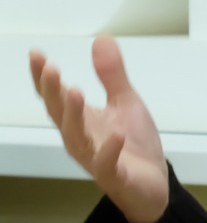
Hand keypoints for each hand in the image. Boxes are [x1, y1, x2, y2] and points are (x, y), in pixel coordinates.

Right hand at [29, 36, 168, 222]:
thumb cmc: (133, 143)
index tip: (36, 54)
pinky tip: (116, 136)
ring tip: (75, 91)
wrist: (153, 184)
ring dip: (74, 116)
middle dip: (52, 92)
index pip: (56, 97)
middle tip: (49, 68)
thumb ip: (112, 75)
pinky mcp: (115, 175)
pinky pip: (107, 164)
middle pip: (59, 114)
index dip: (43, 78)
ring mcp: (96, 158)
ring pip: (76, 138)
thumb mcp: (125, 102)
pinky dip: (109, 150)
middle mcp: (81, 138)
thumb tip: (101, 39)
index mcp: (81, 119)